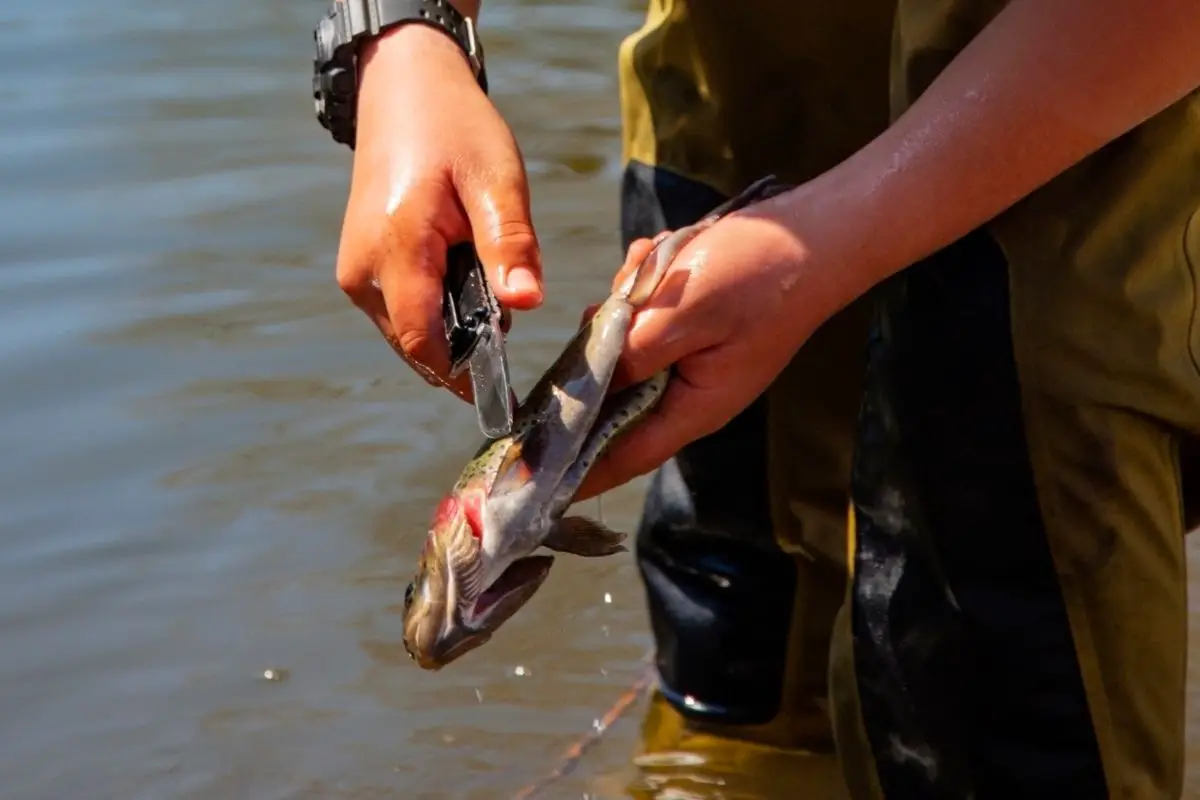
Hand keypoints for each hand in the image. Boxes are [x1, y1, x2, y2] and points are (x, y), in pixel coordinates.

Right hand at [334, 25, 541, 399]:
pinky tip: (465, 277)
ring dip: (454, 331)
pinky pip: (402, 313)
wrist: (403, 91)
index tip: (508, 399)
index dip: (466, 377)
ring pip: (409, 334)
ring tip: (489, 284)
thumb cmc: (454, 129)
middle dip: (467, 351)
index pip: (426, 342)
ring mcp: (356, 274)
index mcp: (395, 249)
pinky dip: (438, 313)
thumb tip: (526, 304)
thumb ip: (509, 244)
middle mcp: (362, 272)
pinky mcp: (360, 270)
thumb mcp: (496, 179)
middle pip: (418, 346)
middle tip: (510, 320)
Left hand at [575, 195, 837, 500]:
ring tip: (650, 273)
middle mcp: (690, 395)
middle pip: (614, 399)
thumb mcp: (685, 312)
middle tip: (601, 314)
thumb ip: (631, 353)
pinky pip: (646, 323)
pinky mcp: (695, 333)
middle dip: (598, 358)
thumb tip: (585, 380)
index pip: (621, 456)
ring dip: (623, 314)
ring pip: (627, 353)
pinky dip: (642, 293)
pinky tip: (660, 261)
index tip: (528, 478)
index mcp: (693, 408)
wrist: (820, 234)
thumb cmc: (760, 274)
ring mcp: (693, 364)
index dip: (574, 468)